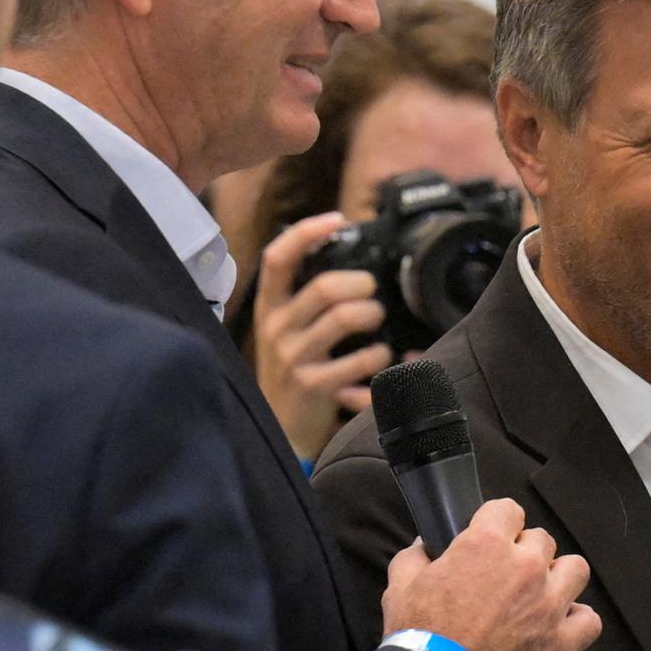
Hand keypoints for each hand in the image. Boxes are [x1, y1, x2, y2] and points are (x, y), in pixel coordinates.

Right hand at [255, 213, 391, 460]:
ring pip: (342, 318)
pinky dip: (379, 358)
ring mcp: (293, 358)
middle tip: (371, 292)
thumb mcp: (289, 332)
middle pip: (323, 287)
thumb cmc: (295, 373)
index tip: (336, 220)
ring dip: (371, 315)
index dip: (306, 233)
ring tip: (376, 321)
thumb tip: (351, 269)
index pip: (278, 258)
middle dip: (359, 283)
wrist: (283, 430)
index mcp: (270, 309)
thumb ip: (309, 302)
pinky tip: (381, 360)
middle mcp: (277, 329)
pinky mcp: (313, 385)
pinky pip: (358, 361)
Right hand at [381, 496, 601, 650]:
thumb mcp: (400, 587)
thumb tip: (425, 546)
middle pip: (542, 540)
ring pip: (575, 570)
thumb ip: (415, 557)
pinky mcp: (561, 642)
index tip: (492, 537)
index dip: (497, 522)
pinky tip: (559, 626)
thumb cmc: (419, 637)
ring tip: (540, 595)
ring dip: (559, 577)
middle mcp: (526, 568)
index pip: (507, 509)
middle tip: (507, 575)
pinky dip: (577, 621)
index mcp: (486, 546)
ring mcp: (549, 604)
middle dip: (525, 553)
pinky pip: (588, 620)